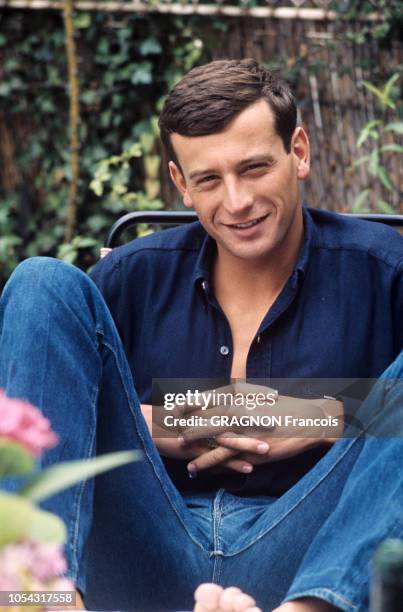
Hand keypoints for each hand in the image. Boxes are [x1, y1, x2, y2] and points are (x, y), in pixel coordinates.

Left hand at [180, 393, 343, 473]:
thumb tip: (231, 397)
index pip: (209, 400)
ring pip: (212, 440)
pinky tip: (198, 470)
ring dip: (195, 446)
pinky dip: (209, 463)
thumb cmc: (287, 409)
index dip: (191, 403)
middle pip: (205, 418)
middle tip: (169, 428)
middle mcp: (240, 414)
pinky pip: (225, 458)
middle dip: (186, 424)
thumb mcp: (263, 399)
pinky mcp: (251, 450)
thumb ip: (245, 399)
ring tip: (181, 452)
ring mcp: (244, 432)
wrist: (309, 421)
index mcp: (242, 400)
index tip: (175, 404)